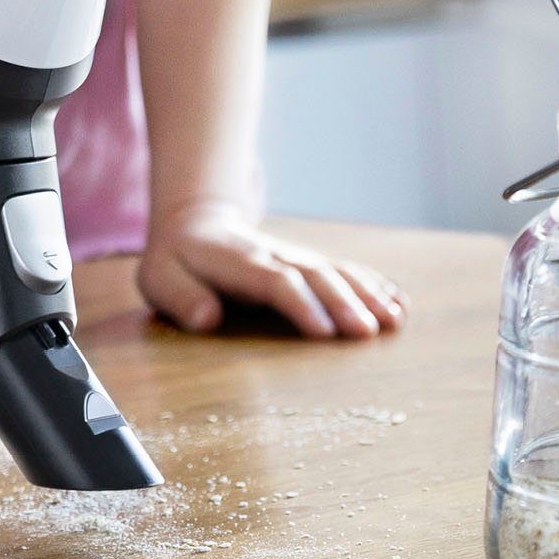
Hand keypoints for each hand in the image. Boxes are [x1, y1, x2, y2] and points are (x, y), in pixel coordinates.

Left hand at [139, 200, 406, 339]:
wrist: (195, 224)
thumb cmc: (176, 263)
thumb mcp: (160, 280)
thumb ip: (181, 299)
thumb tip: (208, 319)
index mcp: (239, 263)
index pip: (275, 282)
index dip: (300, 304)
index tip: (323, 332)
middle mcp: (274, 257)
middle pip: (315, 277)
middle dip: (343, 303)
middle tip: (368, 333)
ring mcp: (296, 258)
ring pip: (336, 272)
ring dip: (367, 294)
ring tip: (394, 319)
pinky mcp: (309, 264)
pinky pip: (345, 271)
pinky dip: (373, 285)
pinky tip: (399, 304)